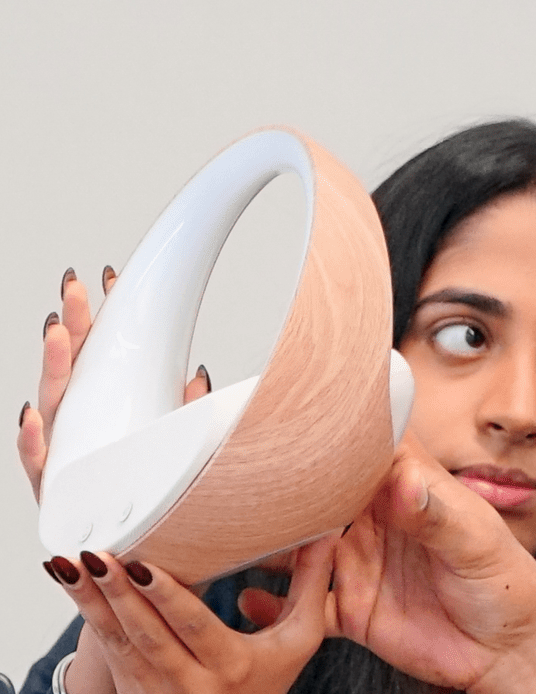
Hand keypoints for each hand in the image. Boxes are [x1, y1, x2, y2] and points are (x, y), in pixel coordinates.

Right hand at [18, 267, 210, 501]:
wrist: (133, 561)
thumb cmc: (150, 502)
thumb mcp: (174, 449)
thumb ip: (180, 413)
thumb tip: (198, 378)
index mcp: (101, 412)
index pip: (99, 357)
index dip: (101, 320)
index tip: (111, 280)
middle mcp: (76, 429)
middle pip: (72, 371)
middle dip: (73, 327)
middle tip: (78, 288)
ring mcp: (62, 457)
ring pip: (53, 407)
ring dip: (54, 368)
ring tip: (58, 333)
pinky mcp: (53, 495)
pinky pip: (40, 466)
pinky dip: (34, 442)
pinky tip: (33, 418)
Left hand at [41, 538, 333, 693]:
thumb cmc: (266, 681)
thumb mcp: (299, 639)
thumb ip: (310, 586)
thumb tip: (328, 532)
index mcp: (232, 667)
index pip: (193, 628)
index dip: (167, 597)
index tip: (144, 566)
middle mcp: (190, 683)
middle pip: (147, 634)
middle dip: (117, 592)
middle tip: (96, 553)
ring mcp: (156, 689)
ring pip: (117, 642)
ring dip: (91, 602)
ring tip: (71, 564)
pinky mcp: (133, 688)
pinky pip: (106, 652)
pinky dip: (87, 617)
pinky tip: (72, 586)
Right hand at [244, 440, 535, 693]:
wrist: (507, 654)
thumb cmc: (508, 588)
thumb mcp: (478, 544)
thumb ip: (436, 514)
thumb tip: (403, 482)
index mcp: (410, 490)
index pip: (367, 445)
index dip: (334, 423)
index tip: (290, 403)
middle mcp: (377, 521)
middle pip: (319, 491)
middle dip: (280, 478)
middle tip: (231, 463)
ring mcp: (359, 564)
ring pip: (298, 546)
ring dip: (265, 540)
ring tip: (223, 528)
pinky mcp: (351, 610)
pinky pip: (301, 607)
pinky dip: (272, 607)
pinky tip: (246, 601)